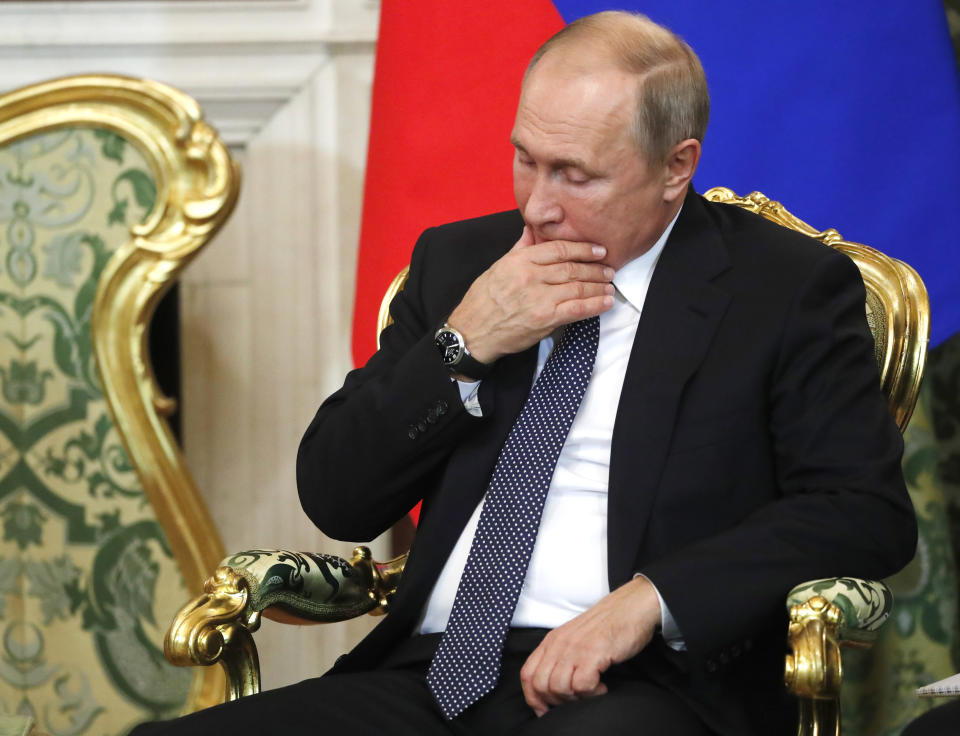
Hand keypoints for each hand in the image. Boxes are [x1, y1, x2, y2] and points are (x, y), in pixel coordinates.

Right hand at [447, 226, 615, 363]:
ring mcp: (539, 298)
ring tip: (610, 286)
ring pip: (578, 287)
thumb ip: (519, 248)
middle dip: (595, 268)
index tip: (598, 250)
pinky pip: (577, 309)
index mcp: (520, 261)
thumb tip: (530, 230)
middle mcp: (531, 276)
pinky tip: (606, 302)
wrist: (473, 332)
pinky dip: (595, 305)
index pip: (559, 249)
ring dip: (599, 286)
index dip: (583, 248)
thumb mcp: (498, 267)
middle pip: (572, 268)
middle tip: (609, 269)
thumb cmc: (483, 301)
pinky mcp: (545, 318)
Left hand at [519, 576, 661, 716]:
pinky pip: (582, 686)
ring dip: (576, 697)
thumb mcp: (574, 638)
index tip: (545, 709)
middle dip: (556, 701)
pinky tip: (602, 685)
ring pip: (559, 688)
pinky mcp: (593, 654)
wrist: (631, 606)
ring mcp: (575, 648)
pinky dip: (592, 693)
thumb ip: (560, 657)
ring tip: (591, 689)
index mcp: (551, 641)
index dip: (533, 697)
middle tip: (576, 697)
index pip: (527, 674)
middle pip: (541, 685)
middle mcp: (559, 644)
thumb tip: (551, 688)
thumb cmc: (606, 625)